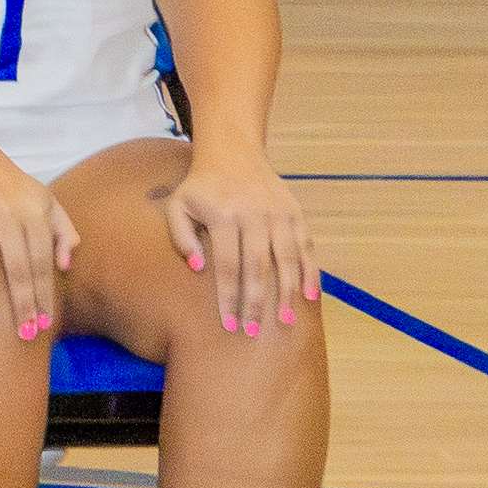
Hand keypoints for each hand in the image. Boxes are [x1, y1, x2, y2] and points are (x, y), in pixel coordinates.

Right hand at [0, 134, 77, 340]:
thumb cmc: (11, 184)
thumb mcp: (46, 200)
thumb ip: (64, 231)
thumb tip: (66, 266)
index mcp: (34, 214)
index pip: (43, 262)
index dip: (45, 293)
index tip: (46, 322)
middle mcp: (8, 216)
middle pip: (17, 266)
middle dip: (22, 302)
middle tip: (24, 333)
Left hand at [161, 148, 315, 338]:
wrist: (233, 155)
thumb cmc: (200, 188)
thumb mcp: (178, 206)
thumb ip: (181, 237)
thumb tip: (199, 268)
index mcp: (223, 215)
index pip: (227, 265)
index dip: (228, 297)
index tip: (229, 324)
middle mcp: (254, 216)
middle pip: (257, 267)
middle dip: (257, 302)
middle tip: (255, 332)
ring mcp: (279, 215)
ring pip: (287, 260)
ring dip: (288, 293)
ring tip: (287, 322)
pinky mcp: (296, 214)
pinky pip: (306, 248)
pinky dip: (310, 272)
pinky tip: (309, 296)